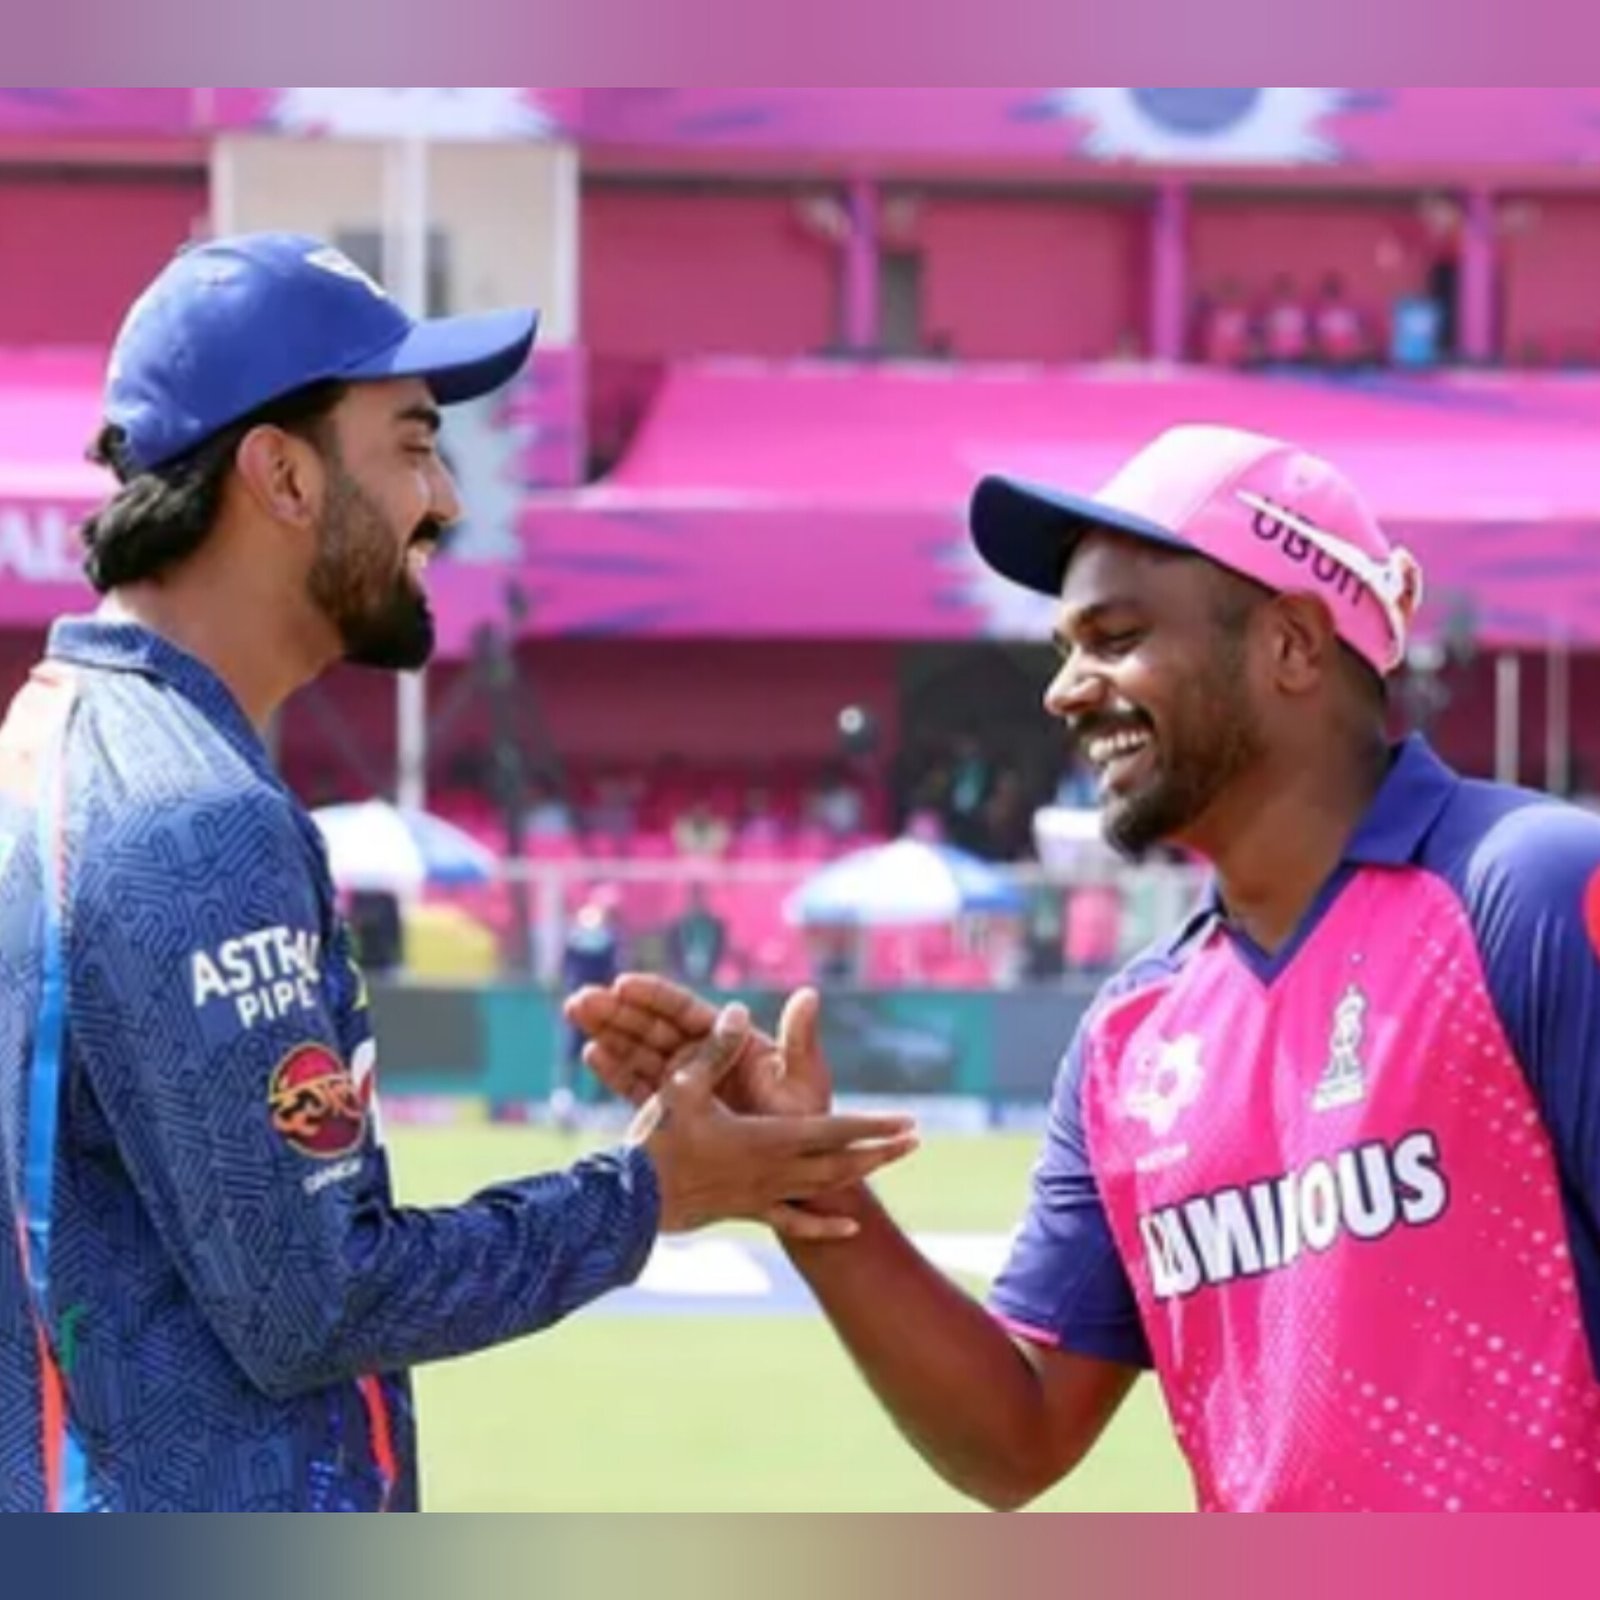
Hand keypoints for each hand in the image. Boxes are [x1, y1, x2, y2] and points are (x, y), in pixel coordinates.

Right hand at [568, 976, 829, 1117]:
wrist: (792, 1178)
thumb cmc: (802, 1124)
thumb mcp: (799, 1081)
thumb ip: (797, 1038)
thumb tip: (810, 993)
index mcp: (733, 1045)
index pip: (686, 1012)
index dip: (653, 997)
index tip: (621, 984)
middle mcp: (707, 1060)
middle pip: (655, 1029)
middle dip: (618, 1012)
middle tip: (581, 998)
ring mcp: (688, 1086)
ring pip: (641, 1053)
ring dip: (608, 1033)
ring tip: (575, 1011)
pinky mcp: (675, 1112)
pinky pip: (641, 1088)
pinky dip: (617, 1072)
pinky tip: (592, 1054)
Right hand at [629, 1003, 915, 1241]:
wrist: (631, 1203)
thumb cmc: (657, 1142)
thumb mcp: (683, 1087)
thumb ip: (716, 1050)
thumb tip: (740, 1010)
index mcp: (767, 1139)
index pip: (833, 1131)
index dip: (872, 1126)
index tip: (908, 1122)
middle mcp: (775, 1170)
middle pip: (840, 1162)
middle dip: (879, 1150)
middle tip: (914, 1142)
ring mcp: (764, 1196)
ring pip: (823, 1187)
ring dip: (859, 1174)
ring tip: (887, 1163)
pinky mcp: (747, 1212)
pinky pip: (794, 1221)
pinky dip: (825, 1225)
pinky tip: (848, 1229)